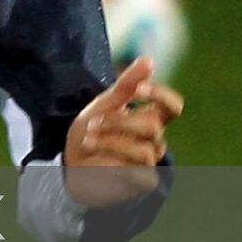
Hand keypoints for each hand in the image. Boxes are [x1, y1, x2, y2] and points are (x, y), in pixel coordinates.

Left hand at [63, 56, 183, 207]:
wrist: (69, 164)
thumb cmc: (90, 132)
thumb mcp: (102, 104)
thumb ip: (125, 86)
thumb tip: (149, 60)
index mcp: (148, 118)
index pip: (172, 106)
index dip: (161, 95)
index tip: (138, 88)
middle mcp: (153, 140)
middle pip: (152, 126)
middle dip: (118, 121)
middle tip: (93, 121)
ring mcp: (149, 162)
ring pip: (144, 149)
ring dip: (111, 141)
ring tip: (88, 138)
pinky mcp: (141, 182)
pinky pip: (140, 172)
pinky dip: (113, 160)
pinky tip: (96, 157)